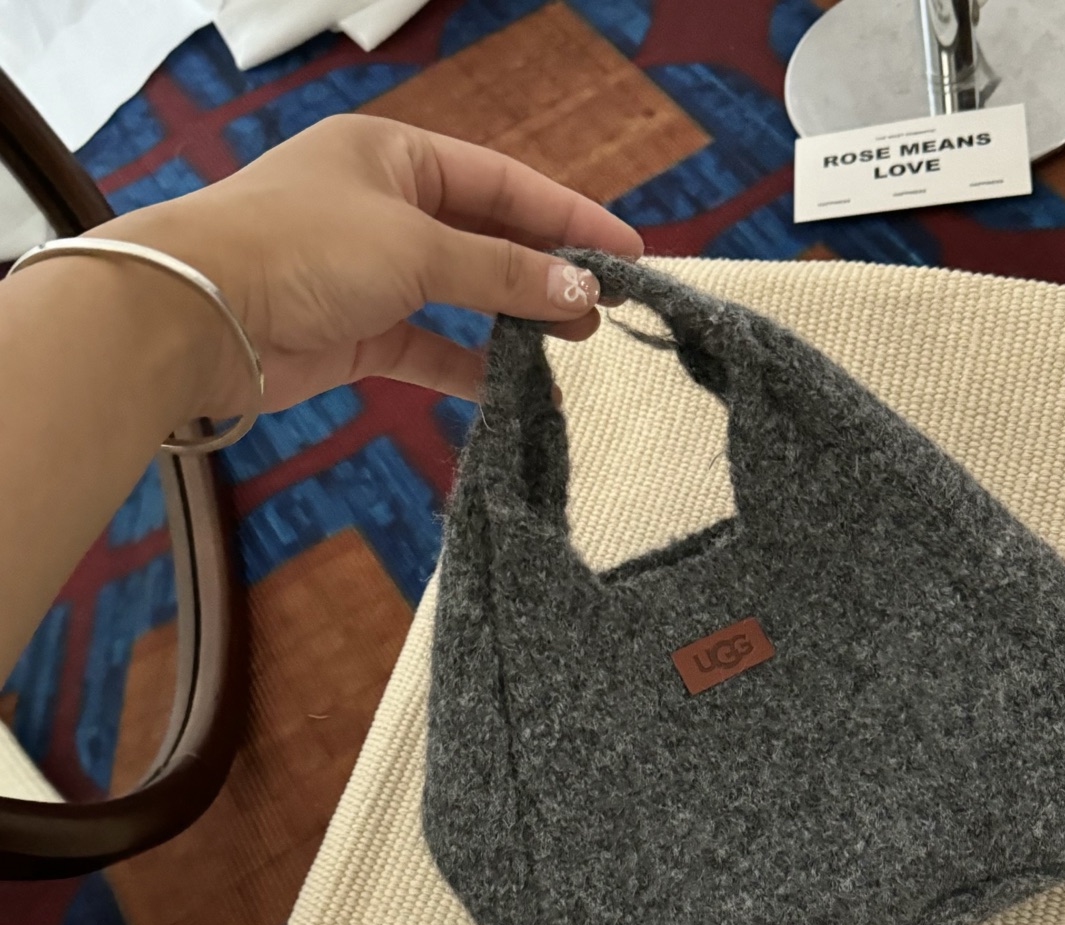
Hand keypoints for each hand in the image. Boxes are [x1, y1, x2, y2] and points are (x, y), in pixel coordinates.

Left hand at [94, 114, 642, 417]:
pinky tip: (513, 388)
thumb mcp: (417, 247)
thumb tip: (583, 291)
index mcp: (395, 157)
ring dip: (515, 319)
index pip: (502, 182)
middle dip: (547, 270)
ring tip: (573, 342)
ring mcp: (371, 274)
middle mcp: (386, 208)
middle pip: (487, 237)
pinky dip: (469, 368)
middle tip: (607, 306)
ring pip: (463, 295)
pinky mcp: (358, 333)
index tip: (628, 252)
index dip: (568, 217)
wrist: (199, 313)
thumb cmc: (305, 249)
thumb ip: (503, 272)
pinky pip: (430, 348)